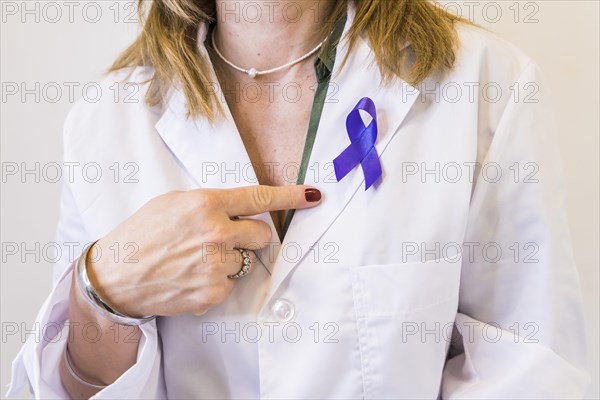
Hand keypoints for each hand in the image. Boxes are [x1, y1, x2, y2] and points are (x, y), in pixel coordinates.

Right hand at [85, 185, 321, 317]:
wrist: (115, 275)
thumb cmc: (141, 234)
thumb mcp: (174, 203)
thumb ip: (212, 203)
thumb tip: (242, 209)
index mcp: (206, 204)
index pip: (259, 197)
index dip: (290, 196)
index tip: (312, 196)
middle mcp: (216, 233)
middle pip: (263, 233)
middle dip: (252, 235)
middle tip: (227, 238)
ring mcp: (216, 265)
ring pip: (246, 260)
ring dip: (230, 259)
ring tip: (197, 260)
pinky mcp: (214, 292)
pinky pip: (232, 283)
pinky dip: (218, 280)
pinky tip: (192, 277)